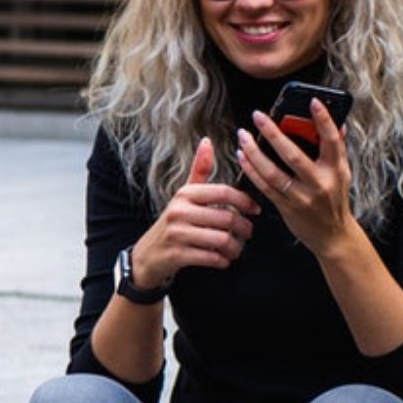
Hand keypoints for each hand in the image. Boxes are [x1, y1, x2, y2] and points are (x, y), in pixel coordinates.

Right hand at [130, 138, 260, 287]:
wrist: (147, 255)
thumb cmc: (173, 223)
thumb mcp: (184, 196)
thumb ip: (199, 171)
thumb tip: (207, 141)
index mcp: (185, 194)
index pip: (223, 192)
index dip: (245, 201)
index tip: (255, 210)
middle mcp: (179, 211)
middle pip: (226, 218)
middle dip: (244, 228)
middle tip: (248, 233)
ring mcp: (177, 233)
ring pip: (222, 239)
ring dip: (235, 248)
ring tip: (236, 249)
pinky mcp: (177, 254)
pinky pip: (211, 258)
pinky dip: (223, 261)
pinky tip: (223, 260)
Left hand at [236, 98, 356, 253]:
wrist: (333, 235)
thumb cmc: (335, 199)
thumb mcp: (343, 173)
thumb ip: (338, 149)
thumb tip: (339, 123)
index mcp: (336, 169)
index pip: (332, 140)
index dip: (324, 120)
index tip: (312, 101)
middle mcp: (320, 183)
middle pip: (293, 155)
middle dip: (273, 133)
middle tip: (258, 116)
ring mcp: (302, 197)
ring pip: (273, 172)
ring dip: (254, 152)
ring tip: (243, 136)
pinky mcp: (287, 207)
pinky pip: (265, 187)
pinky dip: (252, 171)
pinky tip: (242, 157)